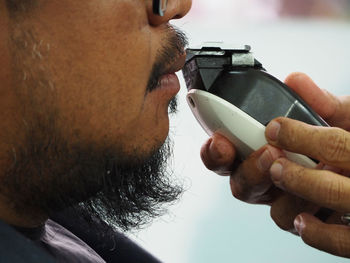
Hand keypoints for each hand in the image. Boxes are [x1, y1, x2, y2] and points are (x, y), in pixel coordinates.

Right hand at [200, 72, 349, 256]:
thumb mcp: (341, 118)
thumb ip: (319, 102)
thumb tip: (296, 81)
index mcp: (264, 151)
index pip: (227, 154)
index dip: (215, 151)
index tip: (220, 140)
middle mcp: (271, 178)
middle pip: (239, 183)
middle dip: (248, 169)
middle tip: (268, 153)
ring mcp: (287, 200)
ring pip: (263, 204)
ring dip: (276, 188)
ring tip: (294, 169)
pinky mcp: (307, 221)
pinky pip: (293, 223)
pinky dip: (299, 210)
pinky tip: (316, 195)